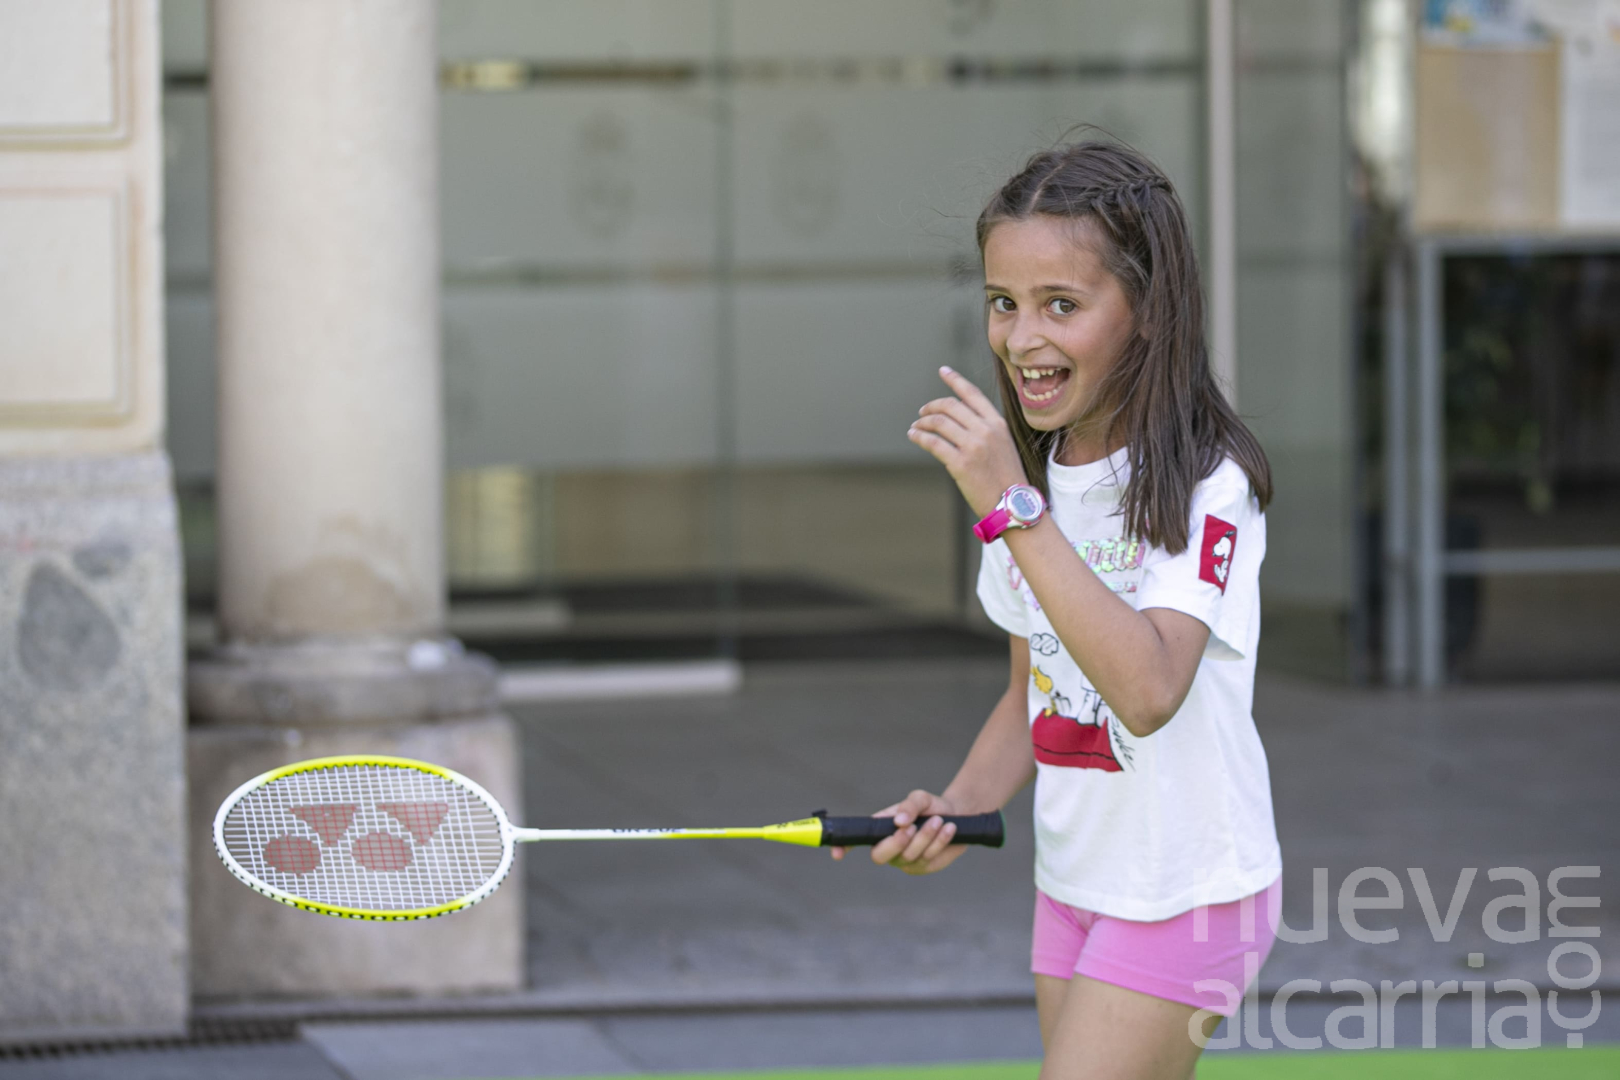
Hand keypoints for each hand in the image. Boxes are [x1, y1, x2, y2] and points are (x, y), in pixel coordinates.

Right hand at [829, 789, 967, 875]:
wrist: (956, 816)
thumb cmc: (930, 806)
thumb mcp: (920, 798)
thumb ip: (909, 806)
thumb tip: (899, 821)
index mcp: (879, 829)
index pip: (856, 840)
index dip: (844, 847)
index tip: (837, 854)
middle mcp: (888, 848)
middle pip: (880, 856)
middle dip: (896, 842)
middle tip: (911, 827)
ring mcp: (905, 861)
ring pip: (909, 856)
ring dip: (926, 836)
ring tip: (939, 820)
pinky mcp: (924, 867)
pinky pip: (928, 859)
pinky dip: (939, 842)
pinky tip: (948, 829)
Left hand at [907, 366, 1026, 517]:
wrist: (1012, 504)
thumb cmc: (1006, 478)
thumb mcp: (1004, 445)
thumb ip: (985, 429)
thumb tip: (958, 420)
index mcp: (998, 423)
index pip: (973, 394)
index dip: (956, 380)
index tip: (943, 370)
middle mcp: (986, 431)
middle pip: (951, 405)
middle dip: (932, 406)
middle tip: (922, 412)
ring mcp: (973, 446)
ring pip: (939, 423)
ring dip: (922, 423)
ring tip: (916, 427)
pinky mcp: (960, 464)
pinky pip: (932, 443)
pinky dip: (919, 437)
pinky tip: (914, 436)